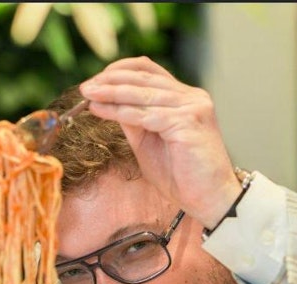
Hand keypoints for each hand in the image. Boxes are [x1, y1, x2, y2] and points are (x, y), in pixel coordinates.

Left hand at [78, 57, 242, 228]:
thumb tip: (108, 102)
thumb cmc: (183, 177)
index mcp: (185, 98)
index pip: (149, 71)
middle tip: (85, 88)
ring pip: (143, 93)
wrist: (210, 200)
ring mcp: (192, 108)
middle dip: (110, 81)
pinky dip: (121, 111)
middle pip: (144, 77)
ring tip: (88, 95)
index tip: (96, 81)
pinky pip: (147, 115)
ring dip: (111, 93)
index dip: (120, 71)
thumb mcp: (150, 143)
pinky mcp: (188, 123)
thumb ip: (134, 121)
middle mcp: (192, 97)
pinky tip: (103, 111)